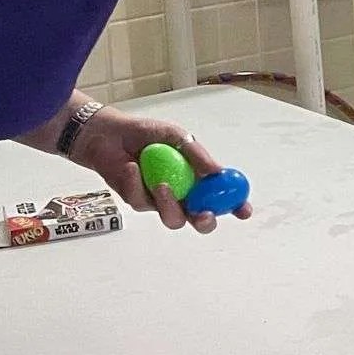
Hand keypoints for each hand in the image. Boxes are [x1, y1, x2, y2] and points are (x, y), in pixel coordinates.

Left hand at [70, 109, 251, 234]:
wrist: (110, 135)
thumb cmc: (147, 134)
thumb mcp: (176, 136)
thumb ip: (197, 154)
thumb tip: (217, 172)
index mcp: (197, 178)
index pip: (222, 197)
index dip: (235, 206)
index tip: (243, 210)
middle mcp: (183, 193)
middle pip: (201, 219)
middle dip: (206, 221)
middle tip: (204, 213)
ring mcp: (161, 201)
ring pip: (173, 219)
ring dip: (170, 205)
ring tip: (161, 184)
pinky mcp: (138, 202)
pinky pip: (143, 203)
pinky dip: (137, 183)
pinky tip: (132, 166)